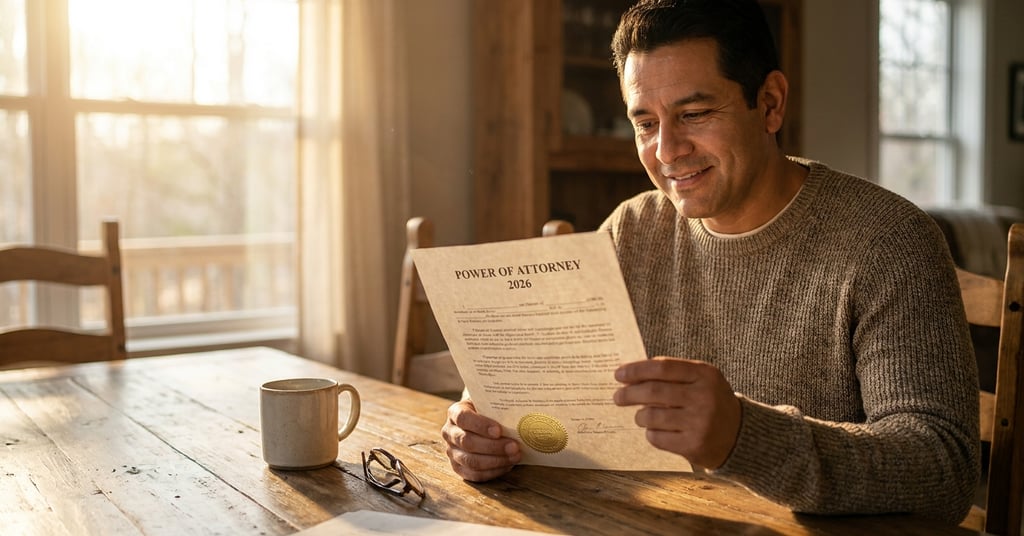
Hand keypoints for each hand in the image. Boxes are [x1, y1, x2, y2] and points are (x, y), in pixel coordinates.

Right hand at [441, 398, 520, 481]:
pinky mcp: (459, 468)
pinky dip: (493, 472)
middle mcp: (449, 432)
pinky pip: (474, 475)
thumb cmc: (489, 412)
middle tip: (514, 446)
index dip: (480, 425)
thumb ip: (500, 405)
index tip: (499, 430)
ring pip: (471, 461)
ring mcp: (452, 452)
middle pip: (467, 442)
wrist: (481, 423)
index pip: (463, 418)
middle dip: (493, 446)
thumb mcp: (490, 403)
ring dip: (496, 461)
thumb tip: (524, 408)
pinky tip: (508, 465)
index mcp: (455, 413)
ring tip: (515, 456)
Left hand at [614, 356, 741, 468]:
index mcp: (705, 374)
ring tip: (641, 417)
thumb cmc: (711, 401)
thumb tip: (630, 375)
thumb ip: (672, 374)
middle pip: (653, 391)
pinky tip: (657, 431)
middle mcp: (704, 397)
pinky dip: (651, 433)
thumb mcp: (701, 380)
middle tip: (618, 397)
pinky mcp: (694, 445)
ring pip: (651, 416)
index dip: (636, 370)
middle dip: (629, 394)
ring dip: (640, 416)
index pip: (662, 367)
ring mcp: (700, 423)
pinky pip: (657, 438)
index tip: (619, 374)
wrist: (740, 435)